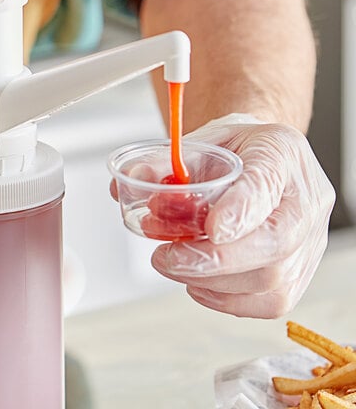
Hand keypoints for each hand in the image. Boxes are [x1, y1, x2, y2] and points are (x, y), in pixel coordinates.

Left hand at [150, 114, 335, 317]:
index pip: (267, 183)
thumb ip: (165, 161)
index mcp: (281, 152)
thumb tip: (133, 179)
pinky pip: (270, 302)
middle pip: (276, 242)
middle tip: (166, 258)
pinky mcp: (300, 272)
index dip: (241, 210)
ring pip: (272, 280)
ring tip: (173, 263)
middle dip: (215, 260)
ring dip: (212, 281)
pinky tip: (197, 282)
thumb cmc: (233, 151)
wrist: (259, 161)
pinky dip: (226, 298)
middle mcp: (307, 198)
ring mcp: (310, 240)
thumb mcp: (198, 141)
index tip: (211, 230)